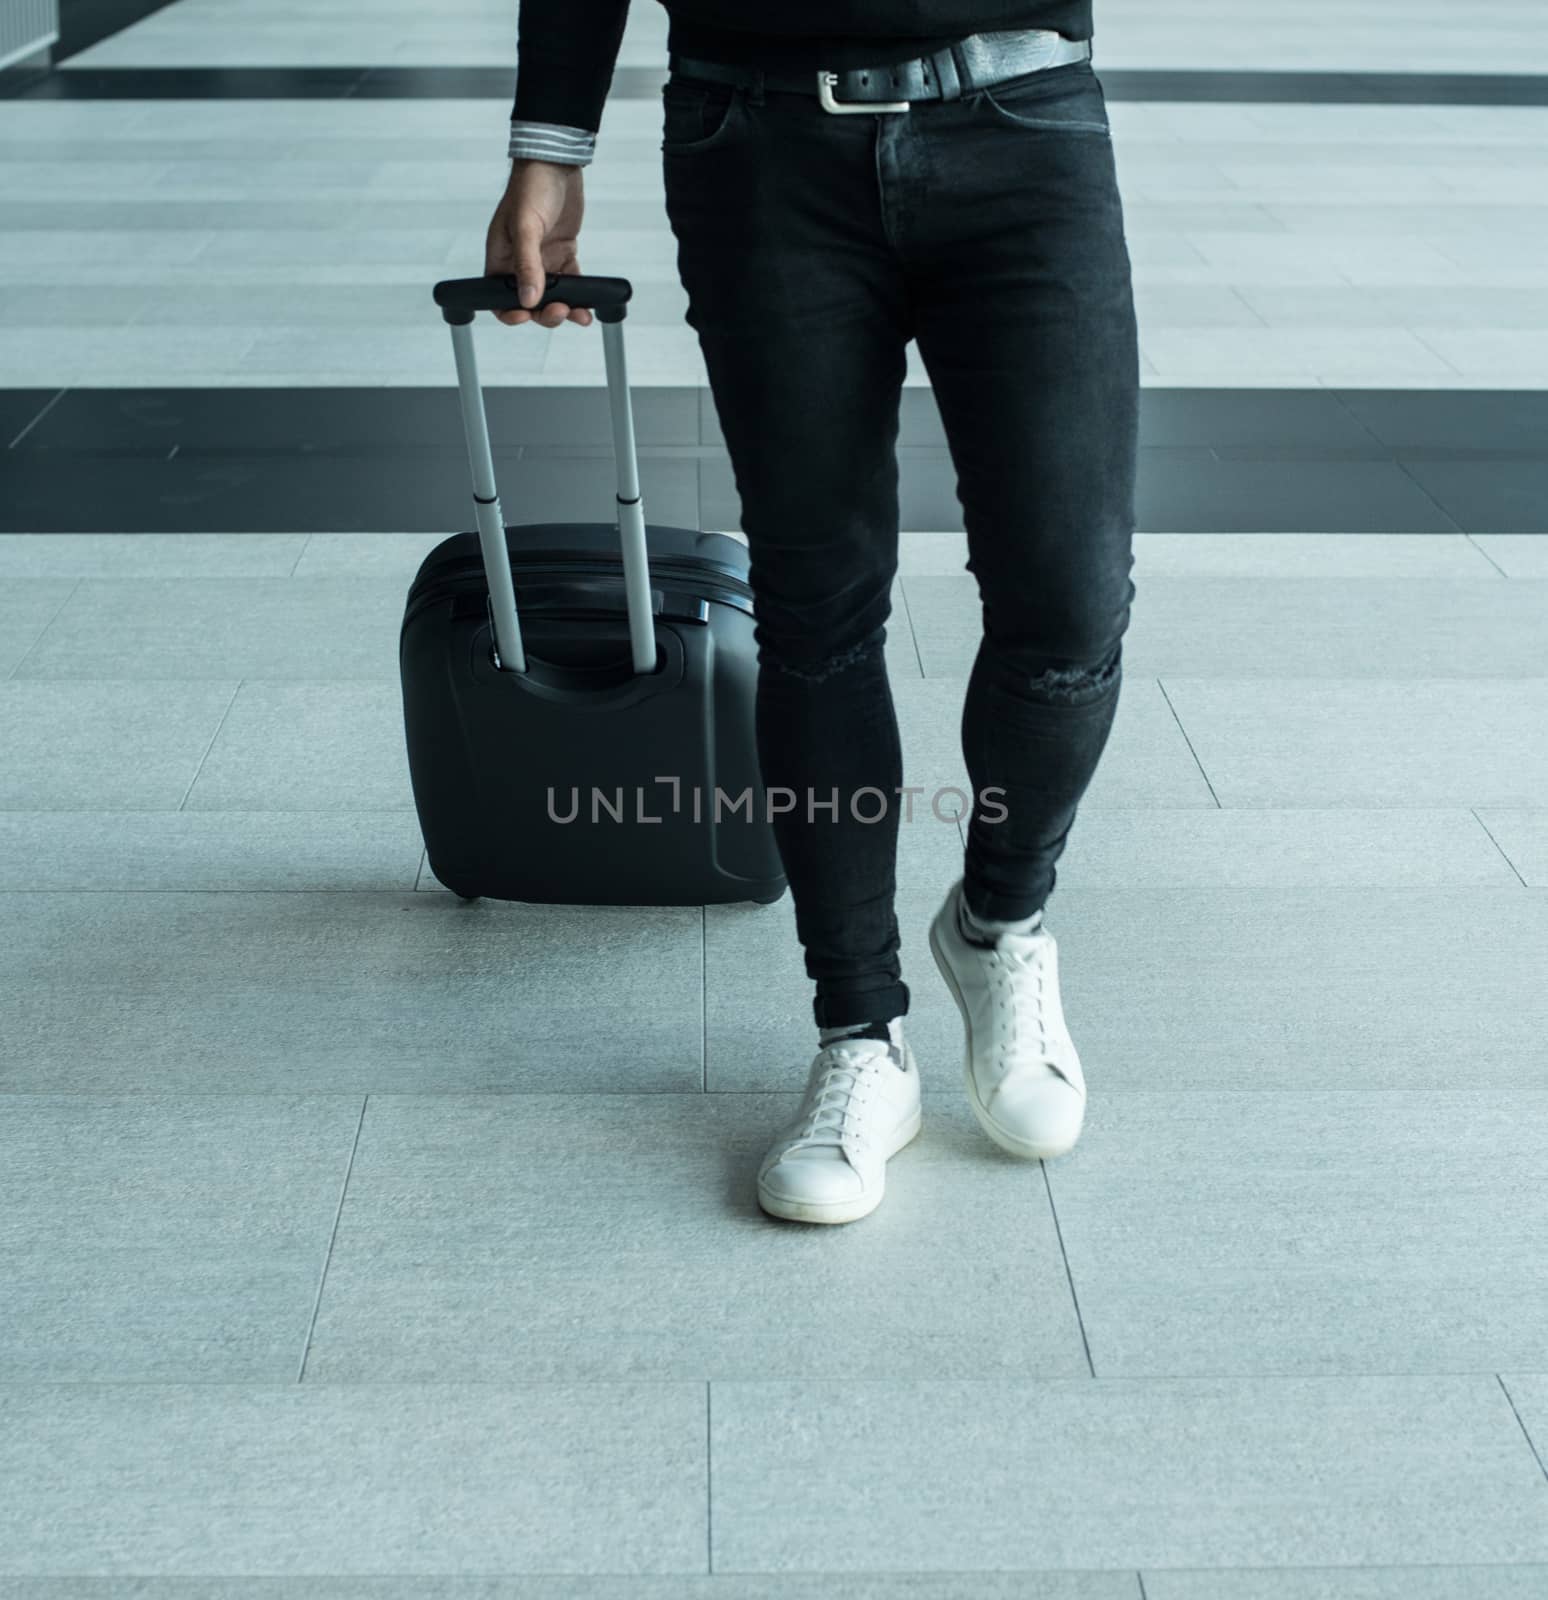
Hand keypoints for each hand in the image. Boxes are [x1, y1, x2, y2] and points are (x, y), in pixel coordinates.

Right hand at [484, 158, 594, 328]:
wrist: (557, 163)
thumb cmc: (532, 186)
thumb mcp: (526, 226)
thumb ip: (526, 265)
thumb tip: (528, 299)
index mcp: (501, 256)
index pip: (498, 297)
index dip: (510, 312)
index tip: (526, 316)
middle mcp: (519, 263)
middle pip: (529, 303)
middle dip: (544, 313)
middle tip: (561, 310)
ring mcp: (542, 260)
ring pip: (551, 297)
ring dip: (565, 309)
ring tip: (580, 315)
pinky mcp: (562, 255)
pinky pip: (570, 283)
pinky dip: (579, 295)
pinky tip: (588, 303)